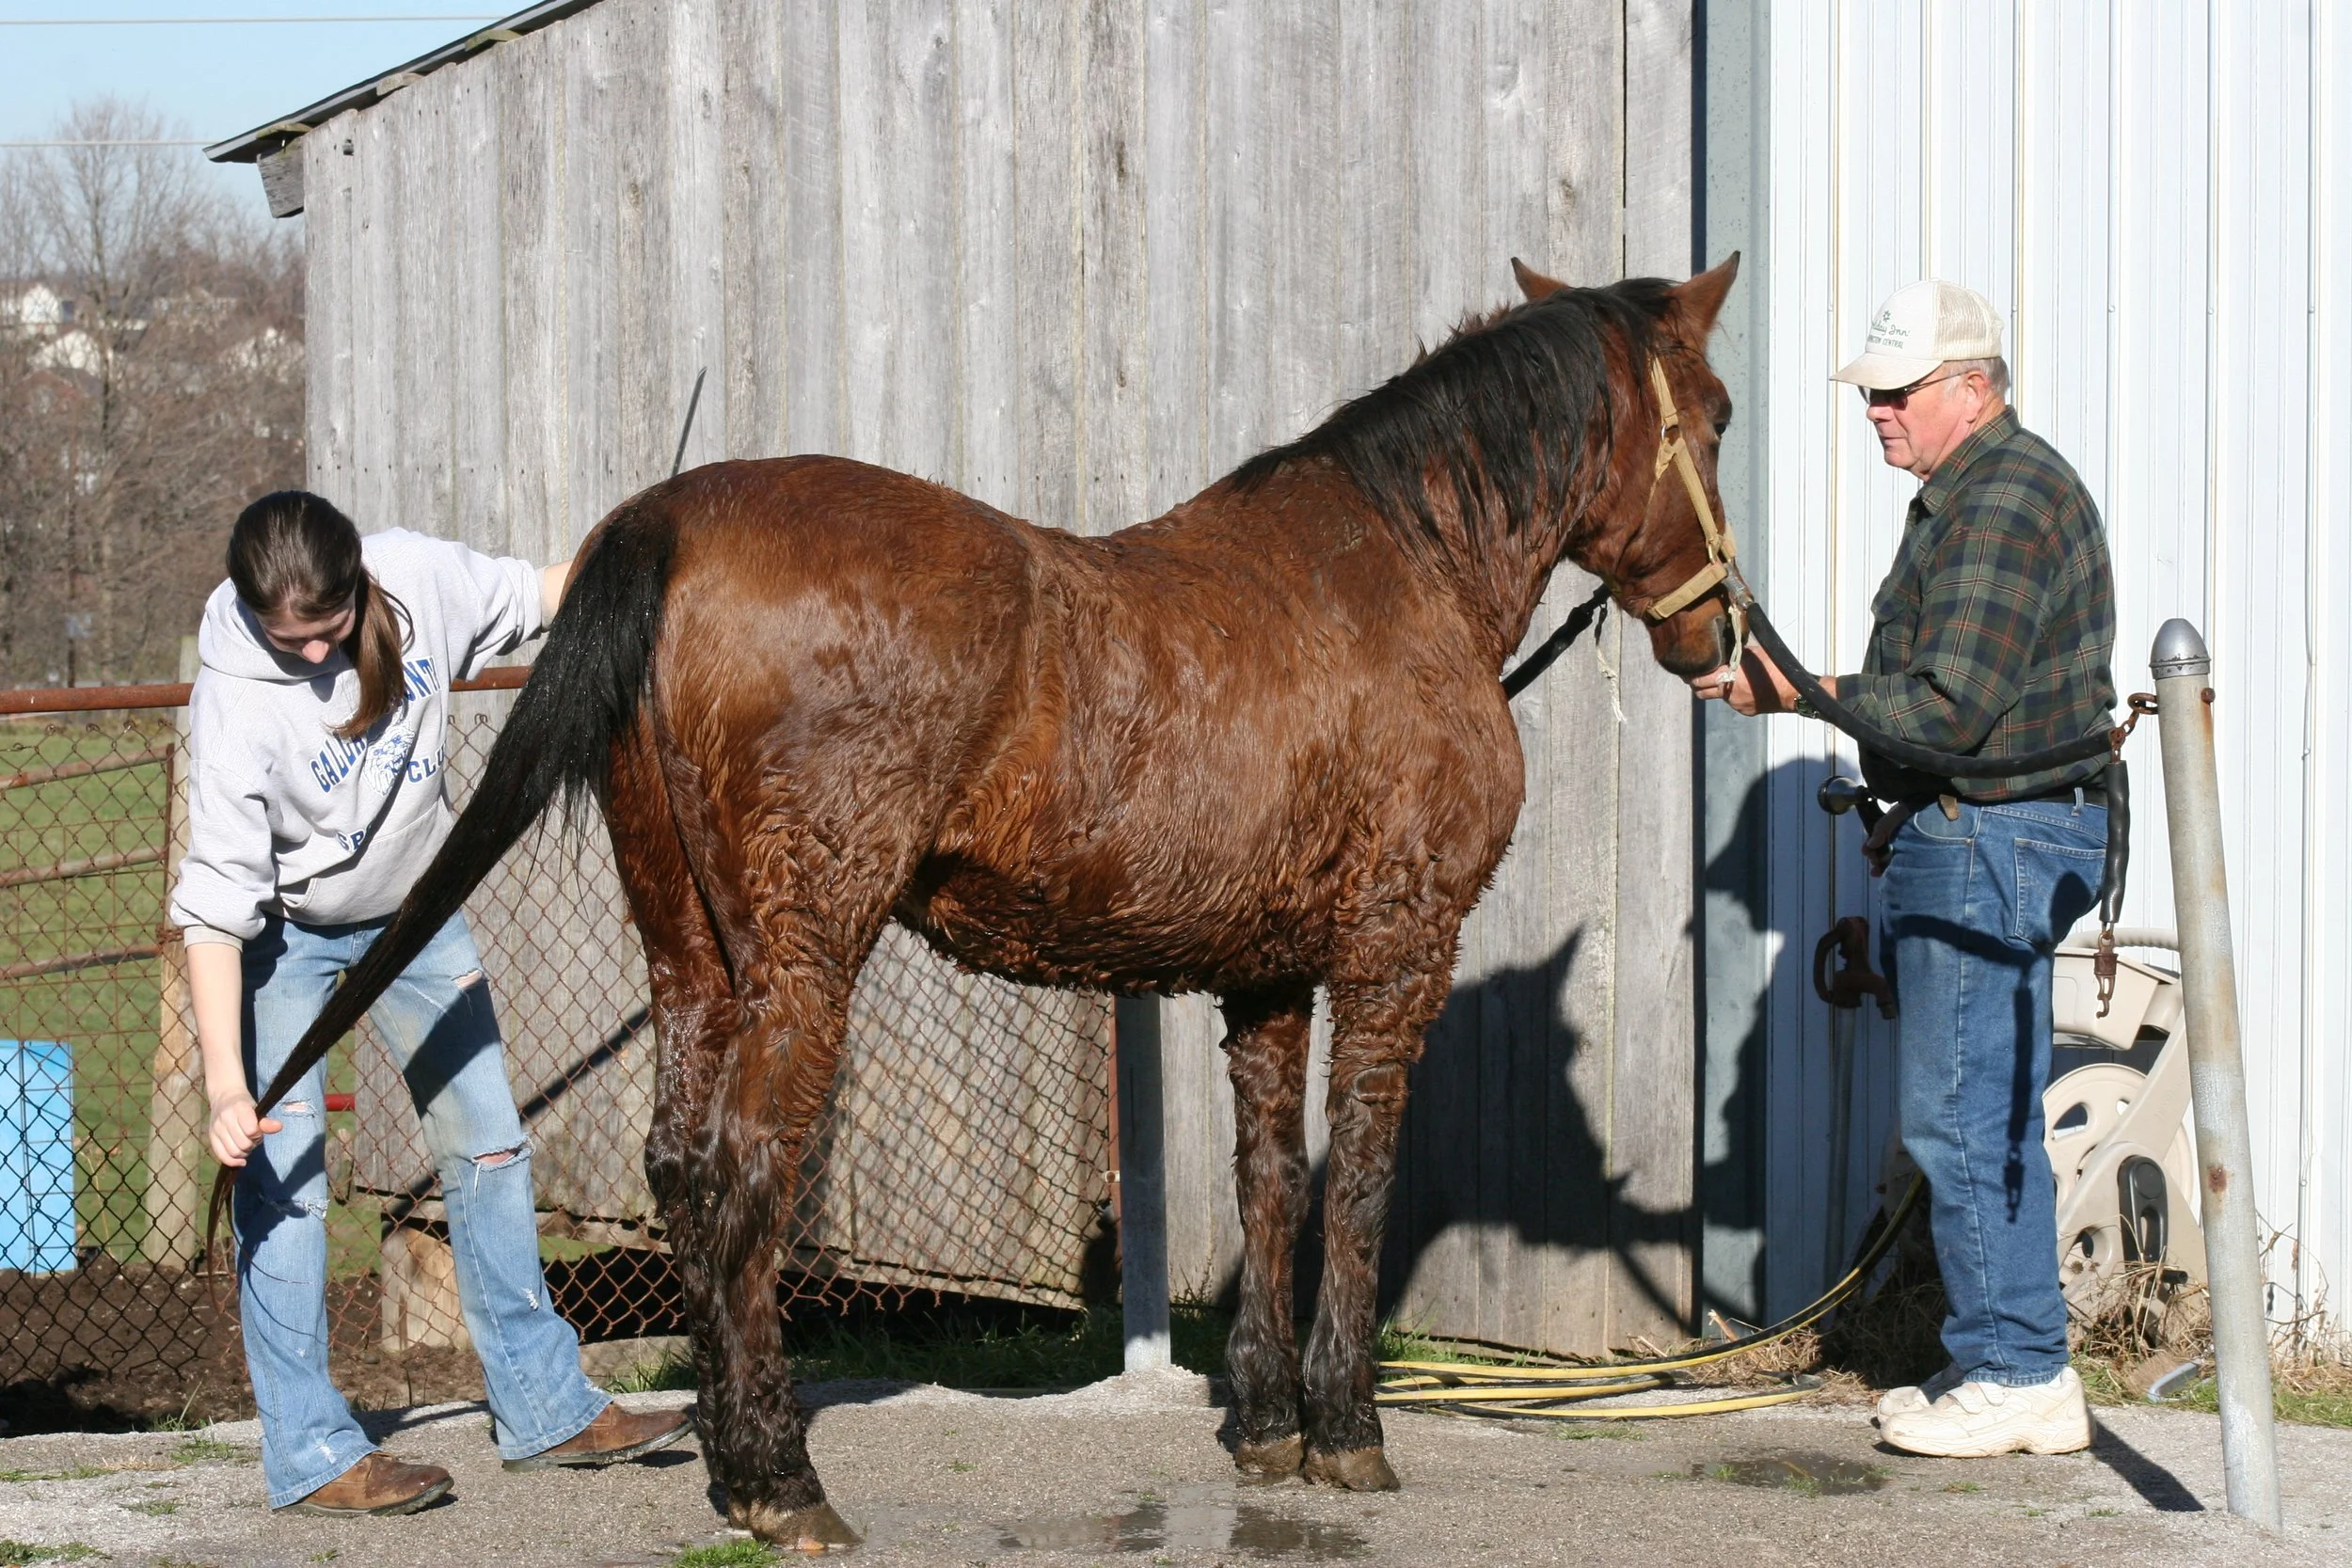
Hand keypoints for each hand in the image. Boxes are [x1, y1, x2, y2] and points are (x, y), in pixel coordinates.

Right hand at [208, 1094, 281, 1167]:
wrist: (224, 1098)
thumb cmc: (245, 1105)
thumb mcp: (257, 1109)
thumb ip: (266, 1121)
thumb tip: (279, 1127)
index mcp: (239, 1108)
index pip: (251, 1131)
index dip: (258, 1134)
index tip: (258, 1131)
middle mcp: (225, 1118)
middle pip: (243, 1144)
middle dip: (252, 1144)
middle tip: (253, 1138)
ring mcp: (216, 1129)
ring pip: (233, 1152)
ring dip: (244, 1153)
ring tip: (246, 1145)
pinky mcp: (211, 1137)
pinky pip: (222, 1156)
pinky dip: (233, 1161)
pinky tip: (241, 1160)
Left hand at [1692, 646, 1813, 716]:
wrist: (1792, 690)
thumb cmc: (1774, 668)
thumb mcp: (1753, 653)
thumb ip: (1735, 653)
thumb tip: (1725, 648)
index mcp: (1726, 676)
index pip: (1697, 680)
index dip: (1690, 676)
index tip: (1686, 671)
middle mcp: (1727, 692)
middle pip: (1701, 692)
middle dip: (1696, 685)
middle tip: (1694, 677)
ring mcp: (1735, 704)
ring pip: (1717, 696)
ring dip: (1715, 689)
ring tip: (1720, 679)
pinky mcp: (1744, 711)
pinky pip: (1732, 702)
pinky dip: (1732, 695)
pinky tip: (1742, 687)